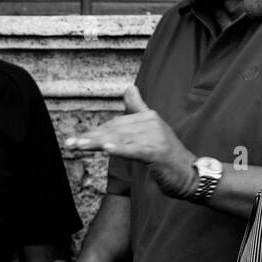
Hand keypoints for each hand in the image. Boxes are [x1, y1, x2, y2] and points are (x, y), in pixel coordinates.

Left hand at [64, 85, 196, 197]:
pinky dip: (121, 149)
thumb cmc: (167, 155)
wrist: (191, 174)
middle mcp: (150, 123)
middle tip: (70, 143)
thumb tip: (129, 87)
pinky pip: (135, 150)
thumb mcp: (152, 129)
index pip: (115, 124)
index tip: (76, 139)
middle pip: (114, 130)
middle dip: (91, 138)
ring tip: (79, 145)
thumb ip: (138, 108)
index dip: (95, 132)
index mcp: (147, 117)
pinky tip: (106, 149)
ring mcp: (155, 137)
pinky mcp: (158, 153)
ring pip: (120, 139)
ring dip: (97, 143)